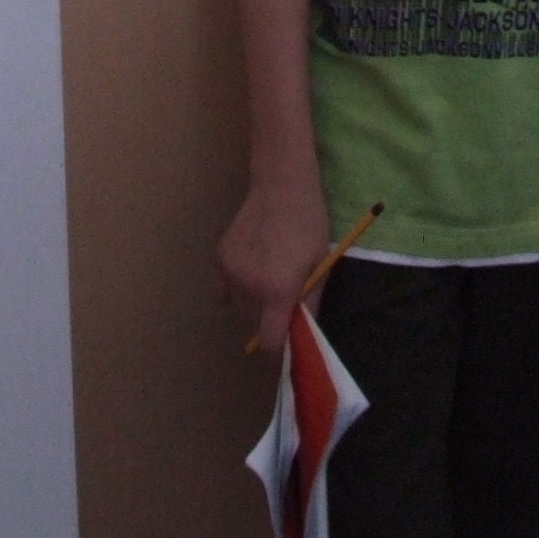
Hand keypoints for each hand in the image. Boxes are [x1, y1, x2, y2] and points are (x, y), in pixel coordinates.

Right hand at [218, 179, 331, 355]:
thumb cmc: (309, 224)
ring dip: (253, 306)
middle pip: (254, 326)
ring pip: (239, 309)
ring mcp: (229, 273)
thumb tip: (304, 335)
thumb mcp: (320, 265)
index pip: (270, 343)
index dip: (280, 352)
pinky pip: (225, 290)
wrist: (281, 185)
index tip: (288, 348)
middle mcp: (249, 288)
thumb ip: (310, 304)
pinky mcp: (218, 259)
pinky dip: (236, 289)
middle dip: (268, 324)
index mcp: (278, 292)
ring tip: (268, 278)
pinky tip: (251, 268)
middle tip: (283, 304)